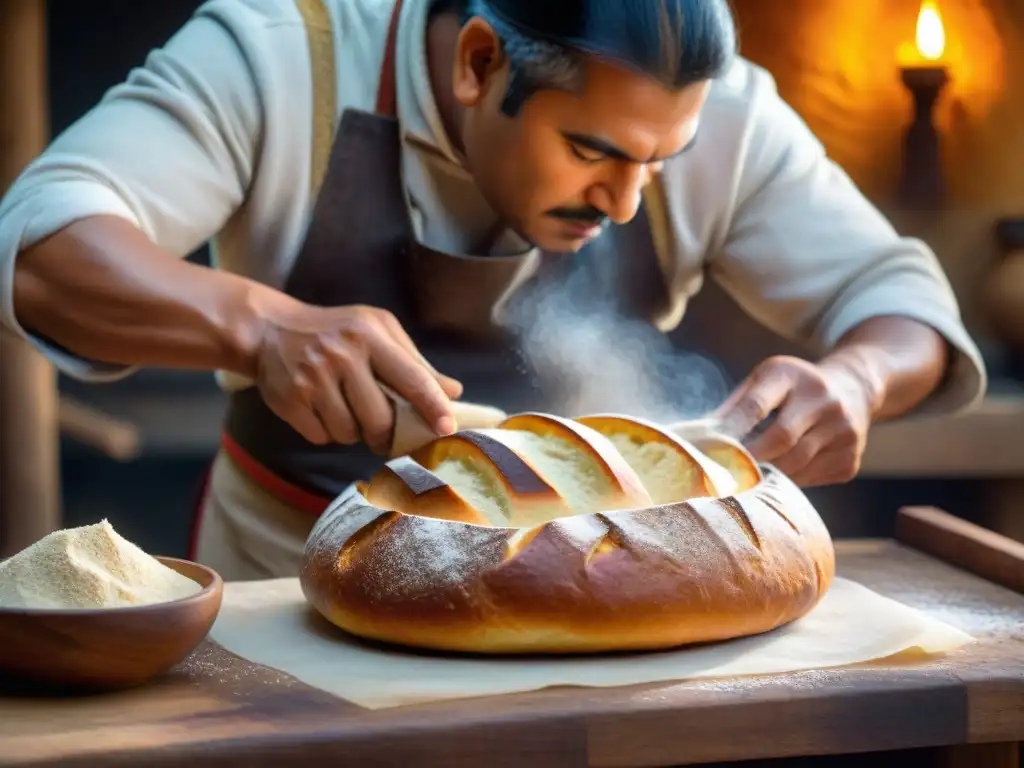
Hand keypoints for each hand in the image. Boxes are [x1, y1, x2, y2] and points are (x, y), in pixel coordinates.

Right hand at [254, 302, 462, 452]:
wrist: (270, 330)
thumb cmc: (337, 331)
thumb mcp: (378, 331)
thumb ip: (414, 362)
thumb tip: (453, 392)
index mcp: (370, 335)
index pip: (411, 377)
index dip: (432, 405)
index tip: (446, 428)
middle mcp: (341, 355)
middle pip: (380, 418)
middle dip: (386, 434)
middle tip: (384, 432)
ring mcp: (312, 378)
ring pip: (350, 433)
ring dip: (354, 432)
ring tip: (345, 409)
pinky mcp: (290, 400)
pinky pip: (323, 437)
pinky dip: (328, 432)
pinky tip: (322, 410)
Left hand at [713, 355, 881, 486]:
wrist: (853, 388)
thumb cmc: (793, 387)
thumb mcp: (764, 381)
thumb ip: (734, 406)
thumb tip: (699, 437)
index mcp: (792, 375)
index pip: (755, 405)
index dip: (730, 431)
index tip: (709, 450)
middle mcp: (824, 400)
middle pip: (780, 439)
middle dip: (749, 459)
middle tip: (725, 473)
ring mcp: (843, 431)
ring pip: (796, 465)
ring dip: (768, 474)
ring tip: (748, 478)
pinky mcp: (851, 459)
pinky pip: (812, 479)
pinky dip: (790, 481)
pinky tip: (780, 476)